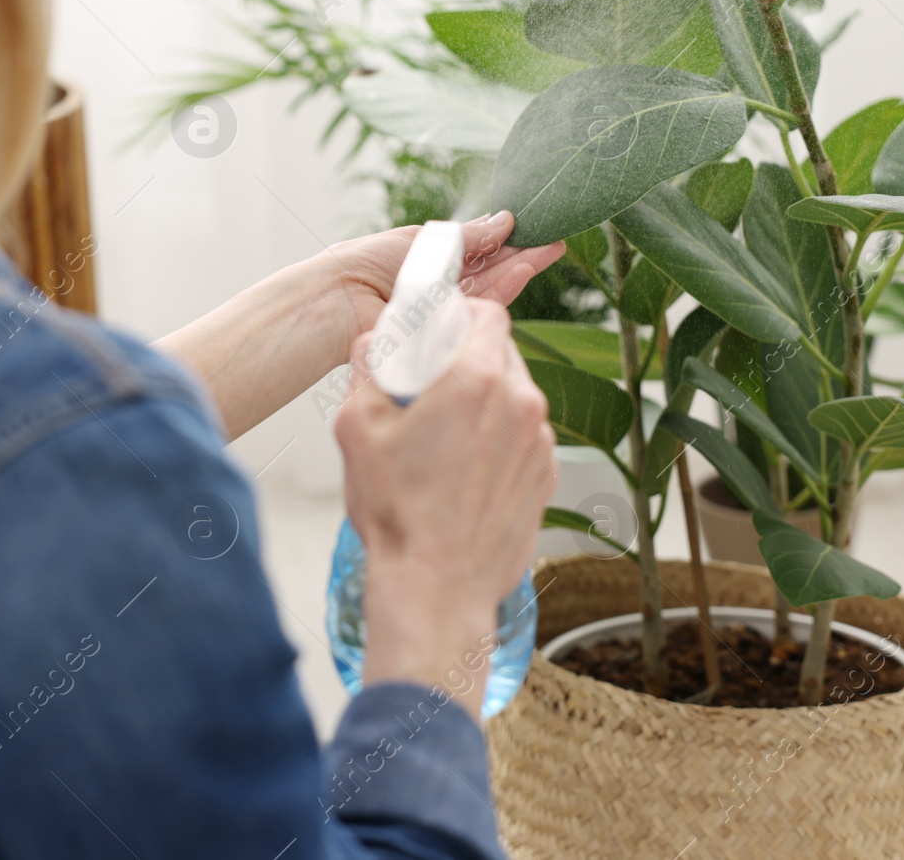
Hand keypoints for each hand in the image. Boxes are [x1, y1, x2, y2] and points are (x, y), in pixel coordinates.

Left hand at [325, 212, 565, 361]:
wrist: (340, 300)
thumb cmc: (367, 264)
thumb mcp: (425, 240)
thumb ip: (468, 237)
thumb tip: (505, 221)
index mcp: (431, 262)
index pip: (477, 250)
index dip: (507, 238)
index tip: (534, 225)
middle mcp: (441, 288)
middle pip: (491, 269)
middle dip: (524, 253)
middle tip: (557, 238)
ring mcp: (446, 310)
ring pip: (492, 287)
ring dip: (522, 267)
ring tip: (552, 249)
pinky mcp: (449, 329)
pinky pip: (482, 306)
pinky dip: (506, 286)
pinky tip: (525, 267)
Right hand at [334, 299, 557, 716]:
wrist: (436, 590)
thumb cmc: (398, 514)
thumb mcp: (357, 426)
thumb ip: (368, 365)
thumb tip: (376, 339)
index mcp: (478, 380)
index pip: (487, 313)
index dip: (458, 318)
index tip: (436, 336)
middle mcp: (522, 404)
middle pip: (502, 352)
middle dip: (467, 361)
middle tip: (431, 391)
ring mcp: (540, 443)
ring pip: (515, 396)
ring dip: (485, 404)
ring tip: (444, 442)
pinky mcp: (546, 477)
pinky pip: (524, 437)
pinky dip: (499, 442)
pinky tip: (464, 474)